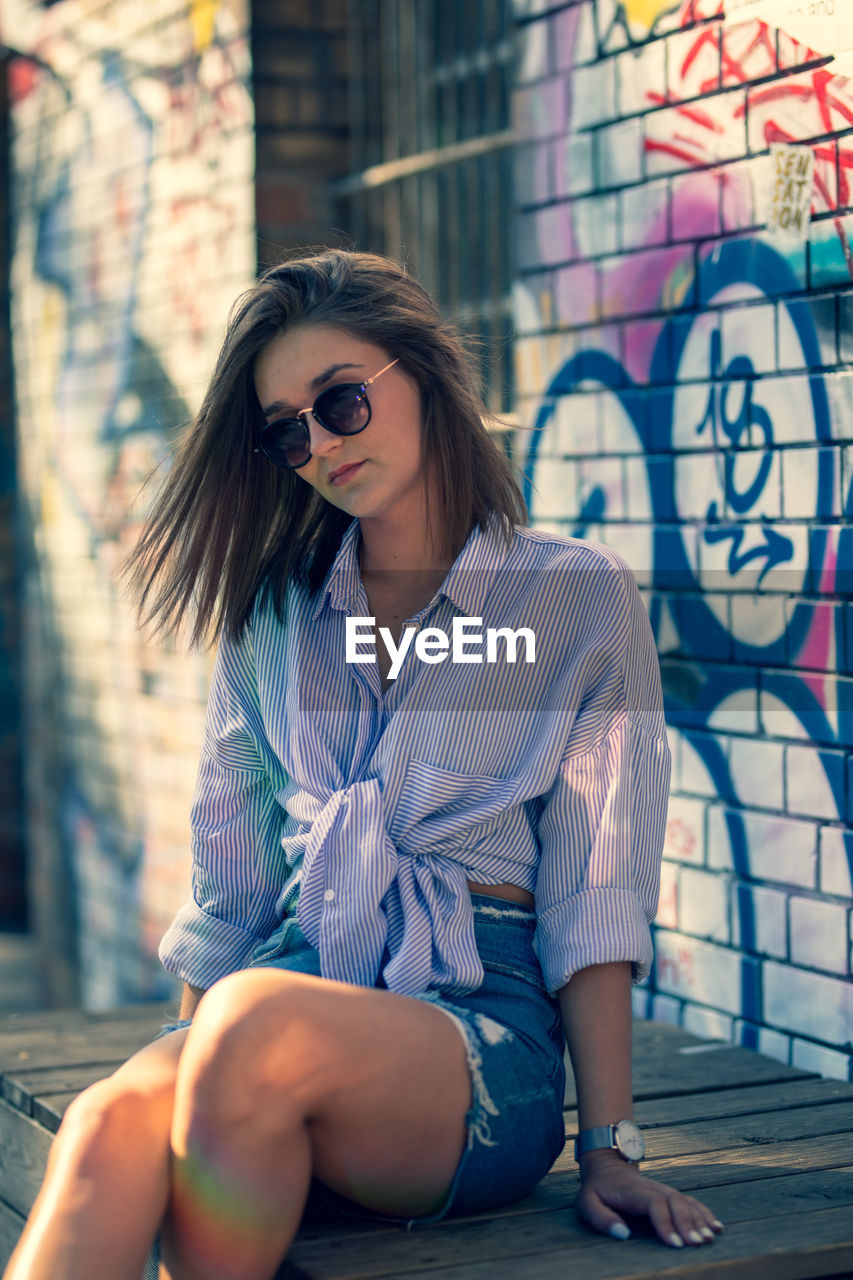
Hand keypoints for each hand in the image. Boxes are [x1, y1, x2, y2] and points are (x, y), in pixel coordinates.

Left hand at [576, 1149, 723, 1247]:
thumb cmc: (597, 1189)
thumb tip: (622, 1234)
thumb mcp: (587, 1201)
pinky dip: (705, 1213)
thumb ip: (601, 1218)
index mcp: (634, 1191)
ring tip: (709, 1238)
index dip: (666, 1223)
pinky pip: (691, 1201)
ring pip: (686, 1201)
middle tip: (697, 1244)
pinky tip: (716, 1226)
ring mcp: (664, 1189)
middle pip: (675, 1202)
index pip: (654, 1204)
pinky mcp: (670, 1193)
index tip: (674, 1244)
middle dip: (688, 1223)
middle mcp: (653, 1188)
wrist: (607, 1166)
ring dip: (699, 1220)